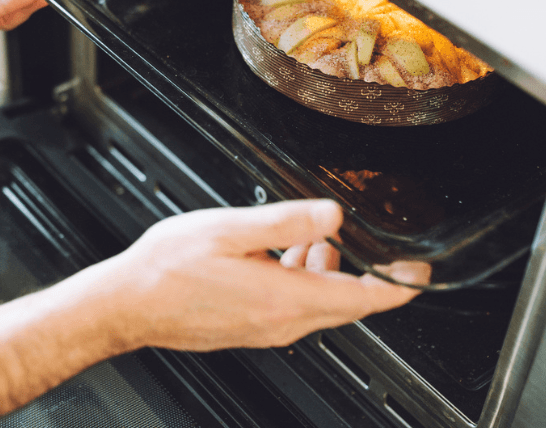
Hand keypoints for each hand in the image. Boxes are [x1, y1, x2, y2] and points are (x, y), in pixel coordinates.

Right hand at [86, 200, 428, 351]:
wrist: (126, 305)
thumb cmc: (166, 270)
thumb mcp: (231, 229)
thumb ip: (288, 221)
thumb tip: (334, 214)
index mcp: (285, 298)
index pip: (363, 299)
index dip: (399, 286)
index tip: (419, 272)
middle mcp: (282, 322)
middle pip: (346, 302)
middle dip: (363, 270)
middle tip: (369, 239)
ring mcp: (266, 330)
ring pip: (318, 301)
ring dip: (327, 269)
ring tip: (311, 236)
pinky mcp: (250, 328)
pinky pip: (293, 306)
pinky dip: (301, 278)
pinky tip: (280, 254)